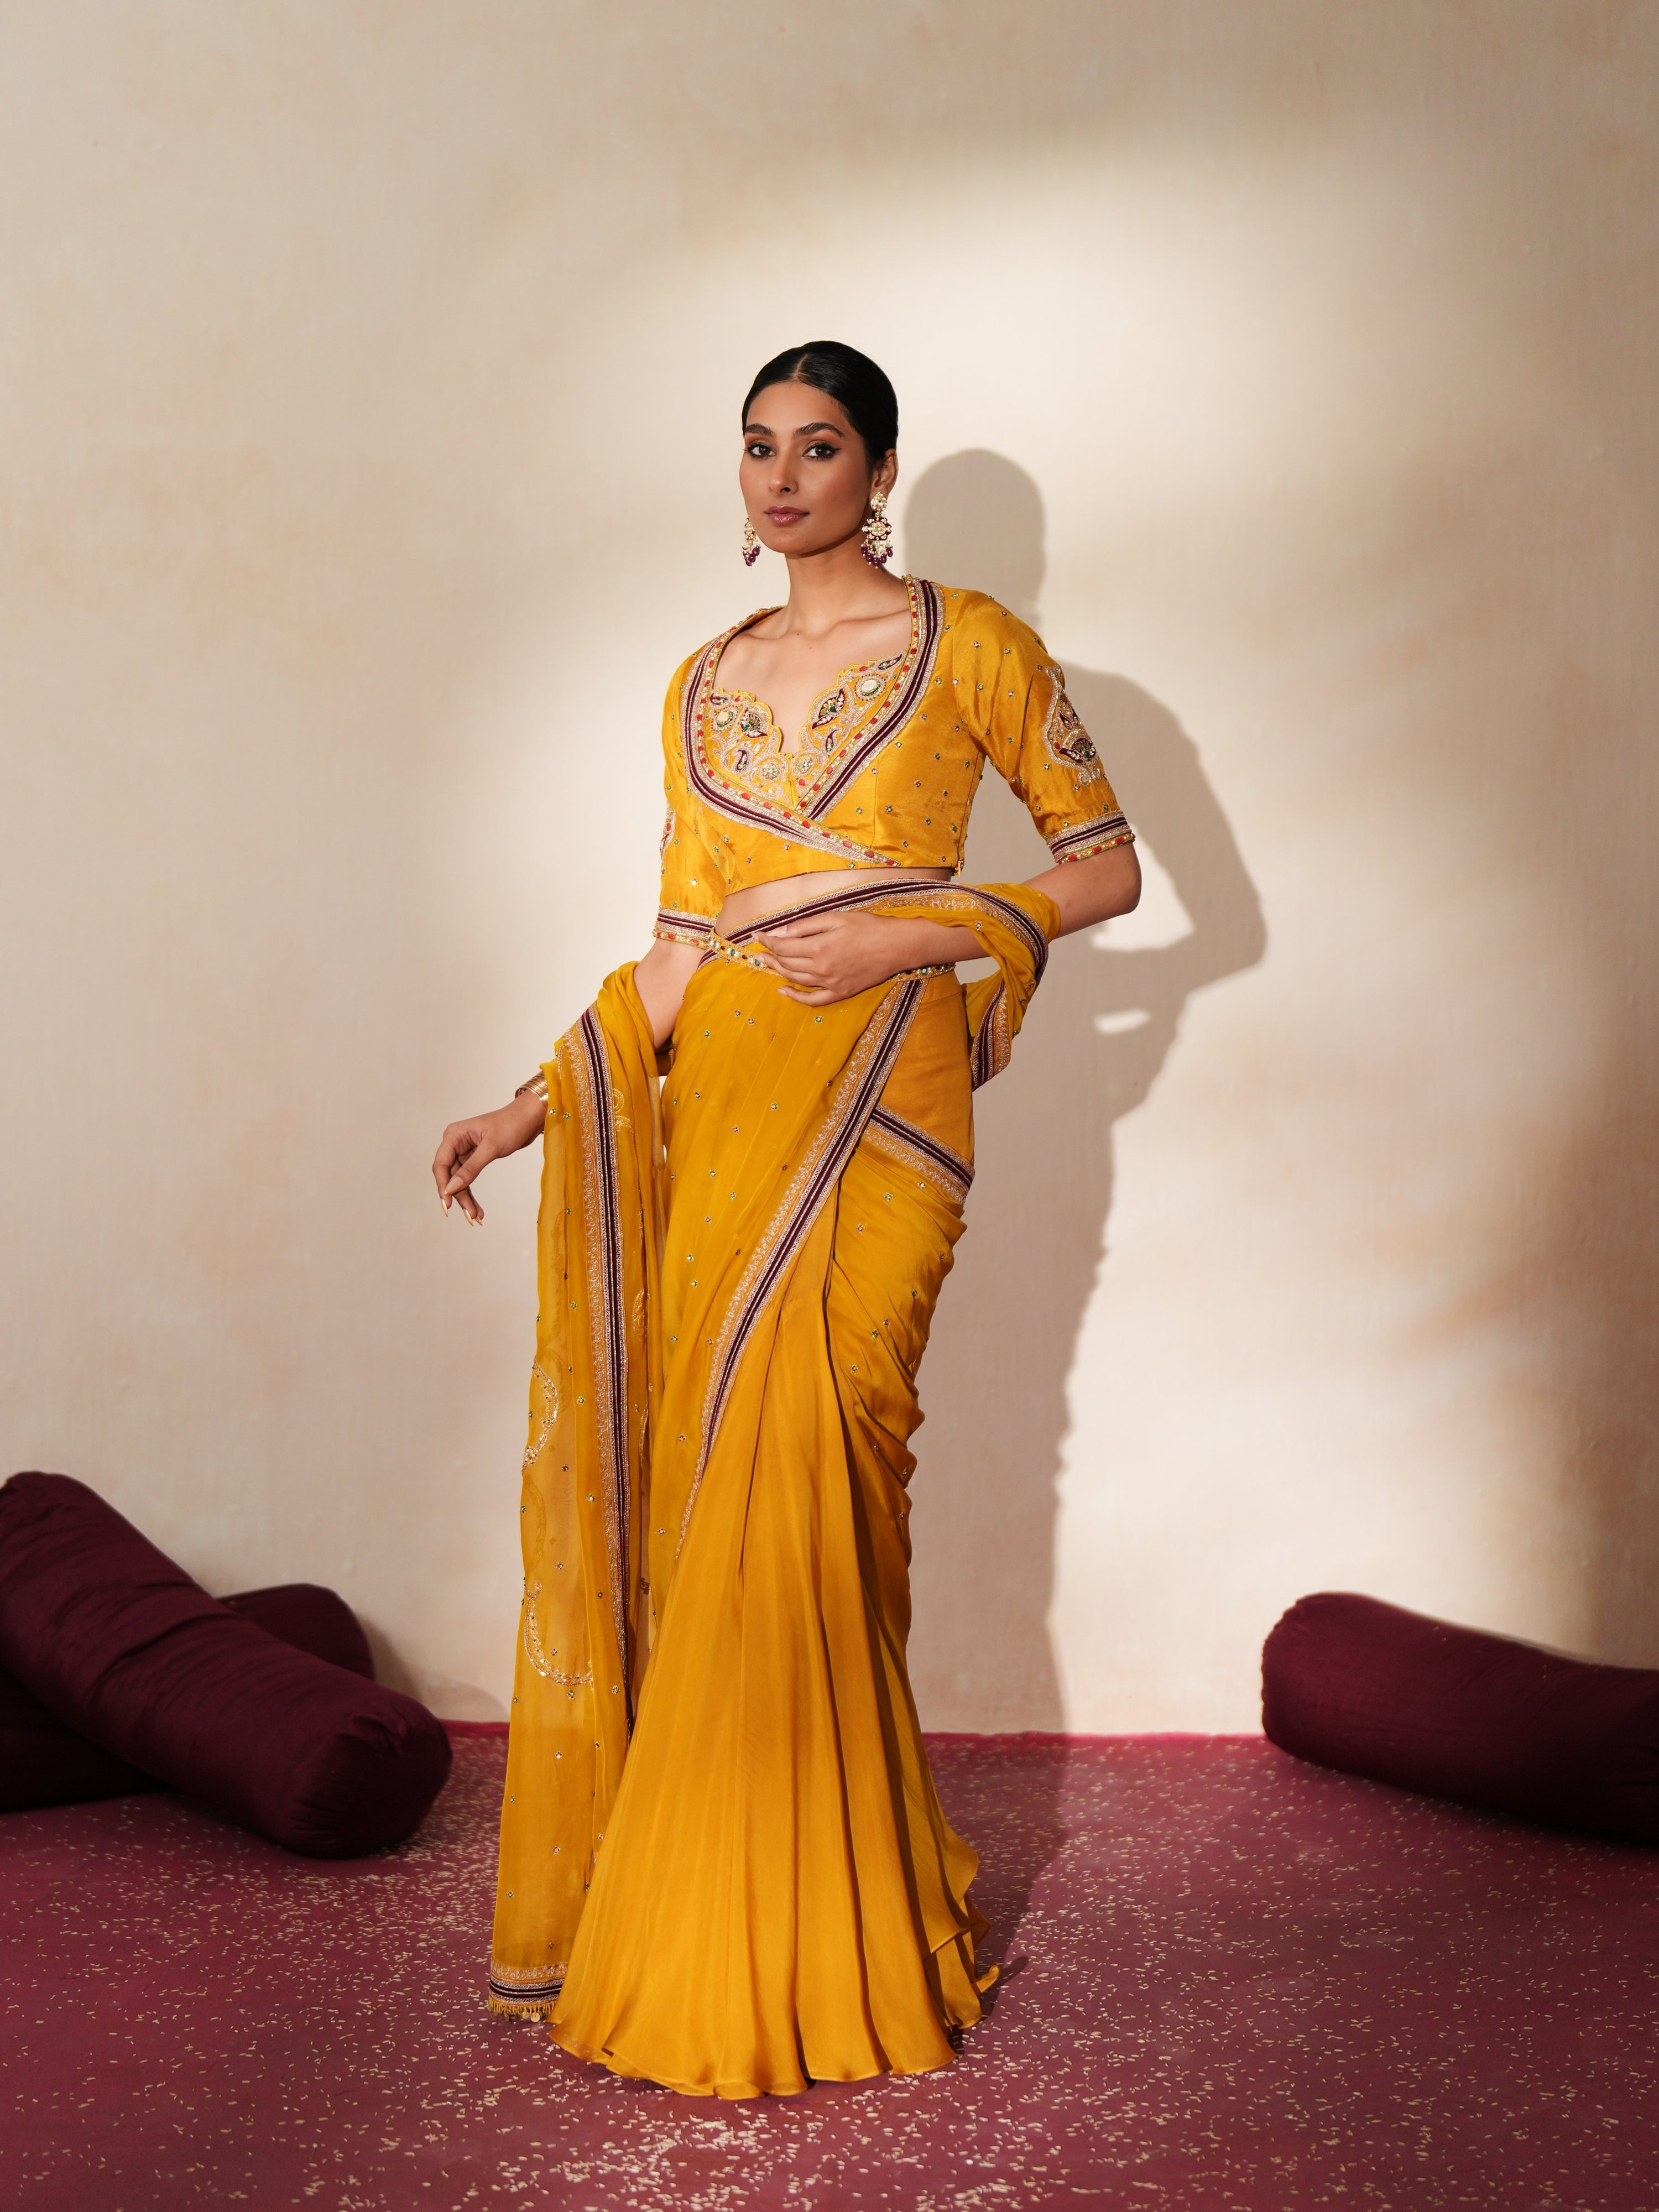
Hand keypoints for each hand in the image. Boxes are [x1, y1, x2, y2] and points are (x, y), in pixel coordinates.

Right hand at [431, 1091, 545, 1224]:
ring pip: (458, 1180)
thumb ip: (471, 1168)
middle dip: (458, 1196)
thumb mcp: (491, 1148)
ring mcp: (464, 1151)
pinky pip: (468, 1178)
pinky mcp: (474, 1157)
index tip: (448, 1204)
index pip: (441, 1164)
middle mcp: (455, 1143)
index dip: (443, 1185)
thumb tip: (452, 1188)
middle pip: (449, 1175)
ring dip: (465, 1198)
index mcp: (454, 1135)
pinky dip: (471, 1192)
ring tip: (476, 1216)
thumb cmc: (511, 1125)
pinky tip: (477, 1208)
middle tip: (470, 1216)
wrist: (529, 1118)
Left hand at [757, 911, 975, 1006]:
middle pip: (786, 964)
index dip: (767, 940)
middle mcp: (822, 968)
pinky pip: (814, 1000)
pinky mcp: (841, 992)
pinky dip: (796, 997)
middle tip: (759, 951)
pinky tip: (784, 991)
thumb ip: (806, 926)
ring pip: (796, 979)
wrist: (898, 946)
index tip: (757, 935)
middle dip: (769, 956)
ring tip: (767, 964)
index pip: (783, 946)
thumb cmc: (869, 927)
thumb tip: (780, 933)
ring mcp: (831, 983)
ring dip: (778, 972)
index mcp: (819, 947)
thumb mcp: (836, 918)